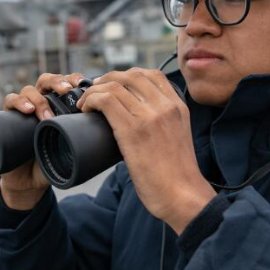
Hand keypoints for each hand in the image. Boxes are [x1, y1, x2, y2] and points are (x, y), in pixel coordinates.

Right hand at [0, 72, 89, 209]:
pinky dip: (18, 102)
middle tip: (67, 91)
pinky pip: (10, 100)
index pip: (66, 83)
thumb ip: (89, 144)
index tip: (84, 83)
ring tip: (46, 114)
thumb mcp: (73, 150)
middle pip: (47, 80)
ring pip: (29, 89)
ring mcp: (24, 109)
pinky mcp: (7, 117)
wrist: (29, 180)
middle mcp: (41, 102)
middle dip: (57, 82)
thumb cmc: (53, 161)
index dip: (73, 79)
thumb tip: (117, 144)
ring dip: (38, 98)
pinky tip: (28, 110)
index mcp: (58, 105)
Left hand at [77, 68, 215, 233]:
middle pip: (131, 75)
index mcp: (178, 106)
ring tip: (85, 102)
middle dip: (108, 79)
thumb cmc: (177, 175)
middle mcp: (165, 106)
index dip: (127, 75)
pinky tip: (85, 108)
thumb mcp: (177, 137)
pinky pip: (106, 101)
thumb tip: (134, 120)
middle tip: (94, 91)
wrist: (183, 196)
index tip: (114, 85)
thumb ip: (162, 123)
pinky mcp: (132, 130)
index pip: (152, 74)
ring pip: (115, 85)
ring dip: (94, 90)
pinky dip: (91, 100)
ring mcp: (149, 116)